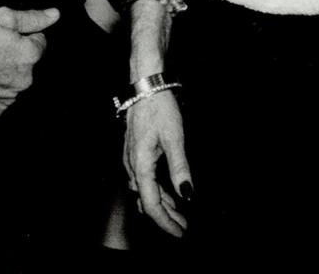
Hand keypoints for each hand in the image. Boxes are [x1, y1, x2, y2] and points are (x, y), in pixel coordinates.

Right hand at [0, 7, 58, 118]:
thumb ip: (31, 17)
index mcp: (29, 56)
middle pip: (26, 64)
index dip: (22, 36)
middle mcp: (23, 80)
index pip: (39, 42)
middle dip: (14, 55)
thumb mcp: (0, 16)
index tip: (5, 35)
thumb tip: (54, 15)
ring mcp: (7, 98)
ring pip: (13, 81)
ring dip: (3, 73)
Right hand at [124, 89, 191, 237]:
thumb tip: (187, 194)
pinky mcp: (134, 154)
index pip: (151, 204)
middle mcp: (131, 166)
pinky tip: (168, 194)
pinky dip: (156, 192)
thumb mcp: (174, 138)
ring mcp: (130, 160)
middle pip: (147, 201)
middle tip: (184, 227)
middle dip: (166, 217)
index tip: (180, 232)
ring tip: (179, 215)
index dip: (166, 222)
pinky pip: (143, 181)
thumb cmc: (159, 108)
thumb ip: (180, 167)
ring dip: (162, 205)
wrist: (145, 86)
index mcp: (140, 166)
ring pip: (144, 192)